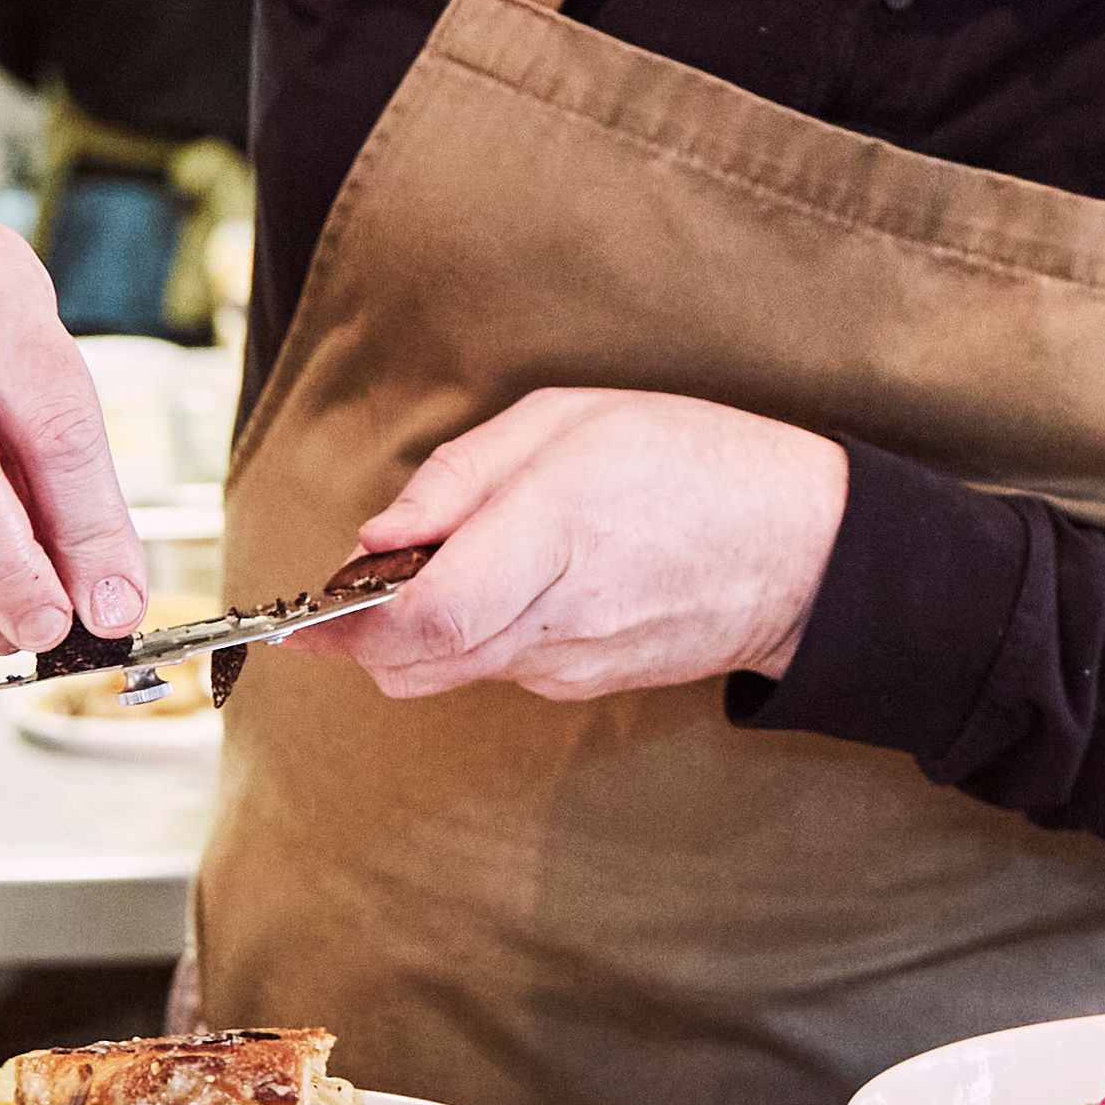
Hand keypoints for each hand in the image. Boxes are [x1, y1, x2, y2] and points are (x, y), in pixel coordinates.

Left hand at [337, 389, 848, 703]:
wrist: (804, 552)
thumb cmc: (691, 462)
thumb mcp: (571, 420)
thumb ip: (461, 476)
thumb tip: (374, 540)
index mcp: (550, 533)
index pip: (419, 619)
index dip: (341, 624)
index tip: (299, 611)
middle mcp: (554, 614)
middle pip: (412, 663)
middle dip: (365, 630)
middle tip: (368, 573)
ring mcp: (570, 663)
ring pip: (446, 668)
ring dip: (423, 627)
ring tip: (464, 557)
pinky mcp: (583, 684)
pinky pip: (496, 665)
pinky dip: (476, 632)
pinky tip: (518, 579)